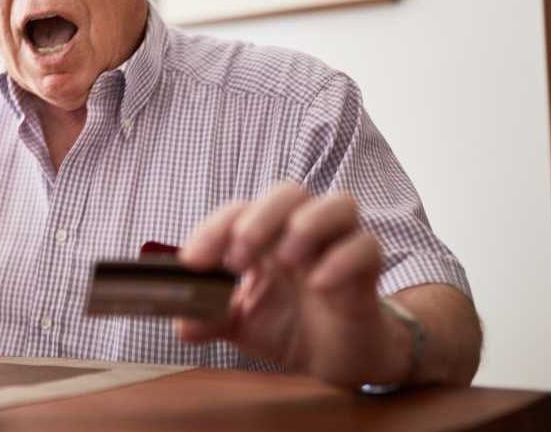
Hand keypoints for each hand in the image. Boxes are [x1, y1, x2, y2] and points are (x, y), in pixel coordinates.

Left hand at [175, 181, 409, 387]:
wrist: (336, 359)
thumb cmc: (288, 328)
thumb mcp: (239, 326)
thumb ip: (209, 319)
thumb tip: (182, 324)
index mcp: (266, 236)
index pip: (239, 210)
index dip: (213, 229)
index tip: (193, 261)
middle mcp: (302, 231)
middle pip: (289, 192)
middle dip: (260, 218)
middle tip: (239, 257)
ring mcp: (339, 246)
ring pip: (339, 203)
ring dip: (307, 225)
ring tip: (286, 261)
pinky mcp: (368, 270)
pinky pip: (367, 246)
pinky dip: (342, 260)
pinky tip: (320, 284)